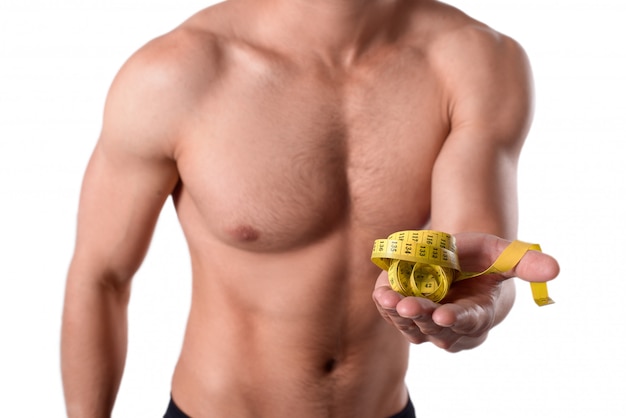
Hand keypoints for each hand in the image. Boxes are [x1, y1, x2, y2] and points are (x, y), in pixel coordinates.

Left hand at [372, 232, 558, 351]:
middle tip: (408, 305)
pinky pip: (393, 316)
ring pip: (412, 328)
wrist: (456, 263)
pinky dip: (386, 306)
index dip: (457, 320)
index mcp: (478, 314)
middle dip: (421, 316)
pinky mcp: (404, 315)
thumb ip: (525, 263)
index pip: (468, 322)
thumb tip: (555, 269)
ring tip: (388, 298)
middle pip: (435, 329)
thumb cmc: (481, 260)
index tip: (444, 316)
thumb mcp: (502, 255)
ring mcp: (426, 324)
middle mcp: (451, 326)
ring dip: (399, 314)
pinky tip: (381, 294)